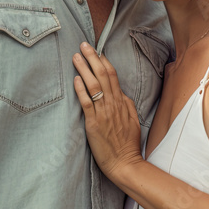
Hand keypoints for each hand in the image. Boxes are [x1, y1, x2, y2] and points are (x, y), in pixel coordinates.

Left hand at [73, 42, 143, 179]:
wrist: (125, 163)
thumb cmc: (128, 143)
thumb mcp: (133, 120)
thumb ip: (127, 104)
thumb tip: (120, 92)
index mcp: (122, 102)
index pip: (112, 75)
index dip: (103, 61)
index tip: (96, 50)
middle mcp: (113, 104)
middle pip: (103, 75)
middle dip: (92, 58)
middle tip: (83, 45)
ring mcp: (103, 113)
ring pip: (94, 86)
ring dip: (84, 69)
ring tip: (76, 56)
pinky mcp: (94, 124)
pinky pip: (87, 103)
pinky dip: (81, 90)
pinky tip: (75, 79)